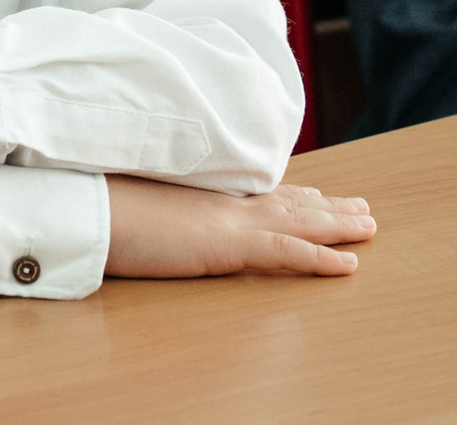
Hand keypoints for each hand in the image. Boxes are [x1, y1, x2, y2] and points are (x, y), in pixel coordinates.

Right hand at [105, 175, 374, 278]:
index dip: (293, 192)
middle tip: (361, 208)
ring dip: (338, 225)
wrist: (88, 206)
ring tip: (369, 227)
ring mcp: (229, 221)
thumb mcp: (136, 208)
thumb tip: (155, 216)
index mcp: (202, 195)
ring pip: (299, 222)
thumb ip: (160, 211)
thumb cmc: (100, 208)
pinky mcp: (227, 244)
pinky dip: (320, 258)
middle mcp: (223, 203)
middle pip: (288, 202)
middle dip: (327, 206)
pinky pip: (286, 252)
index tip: (318, 191)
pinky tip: (348, 265)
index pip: (258, 193)